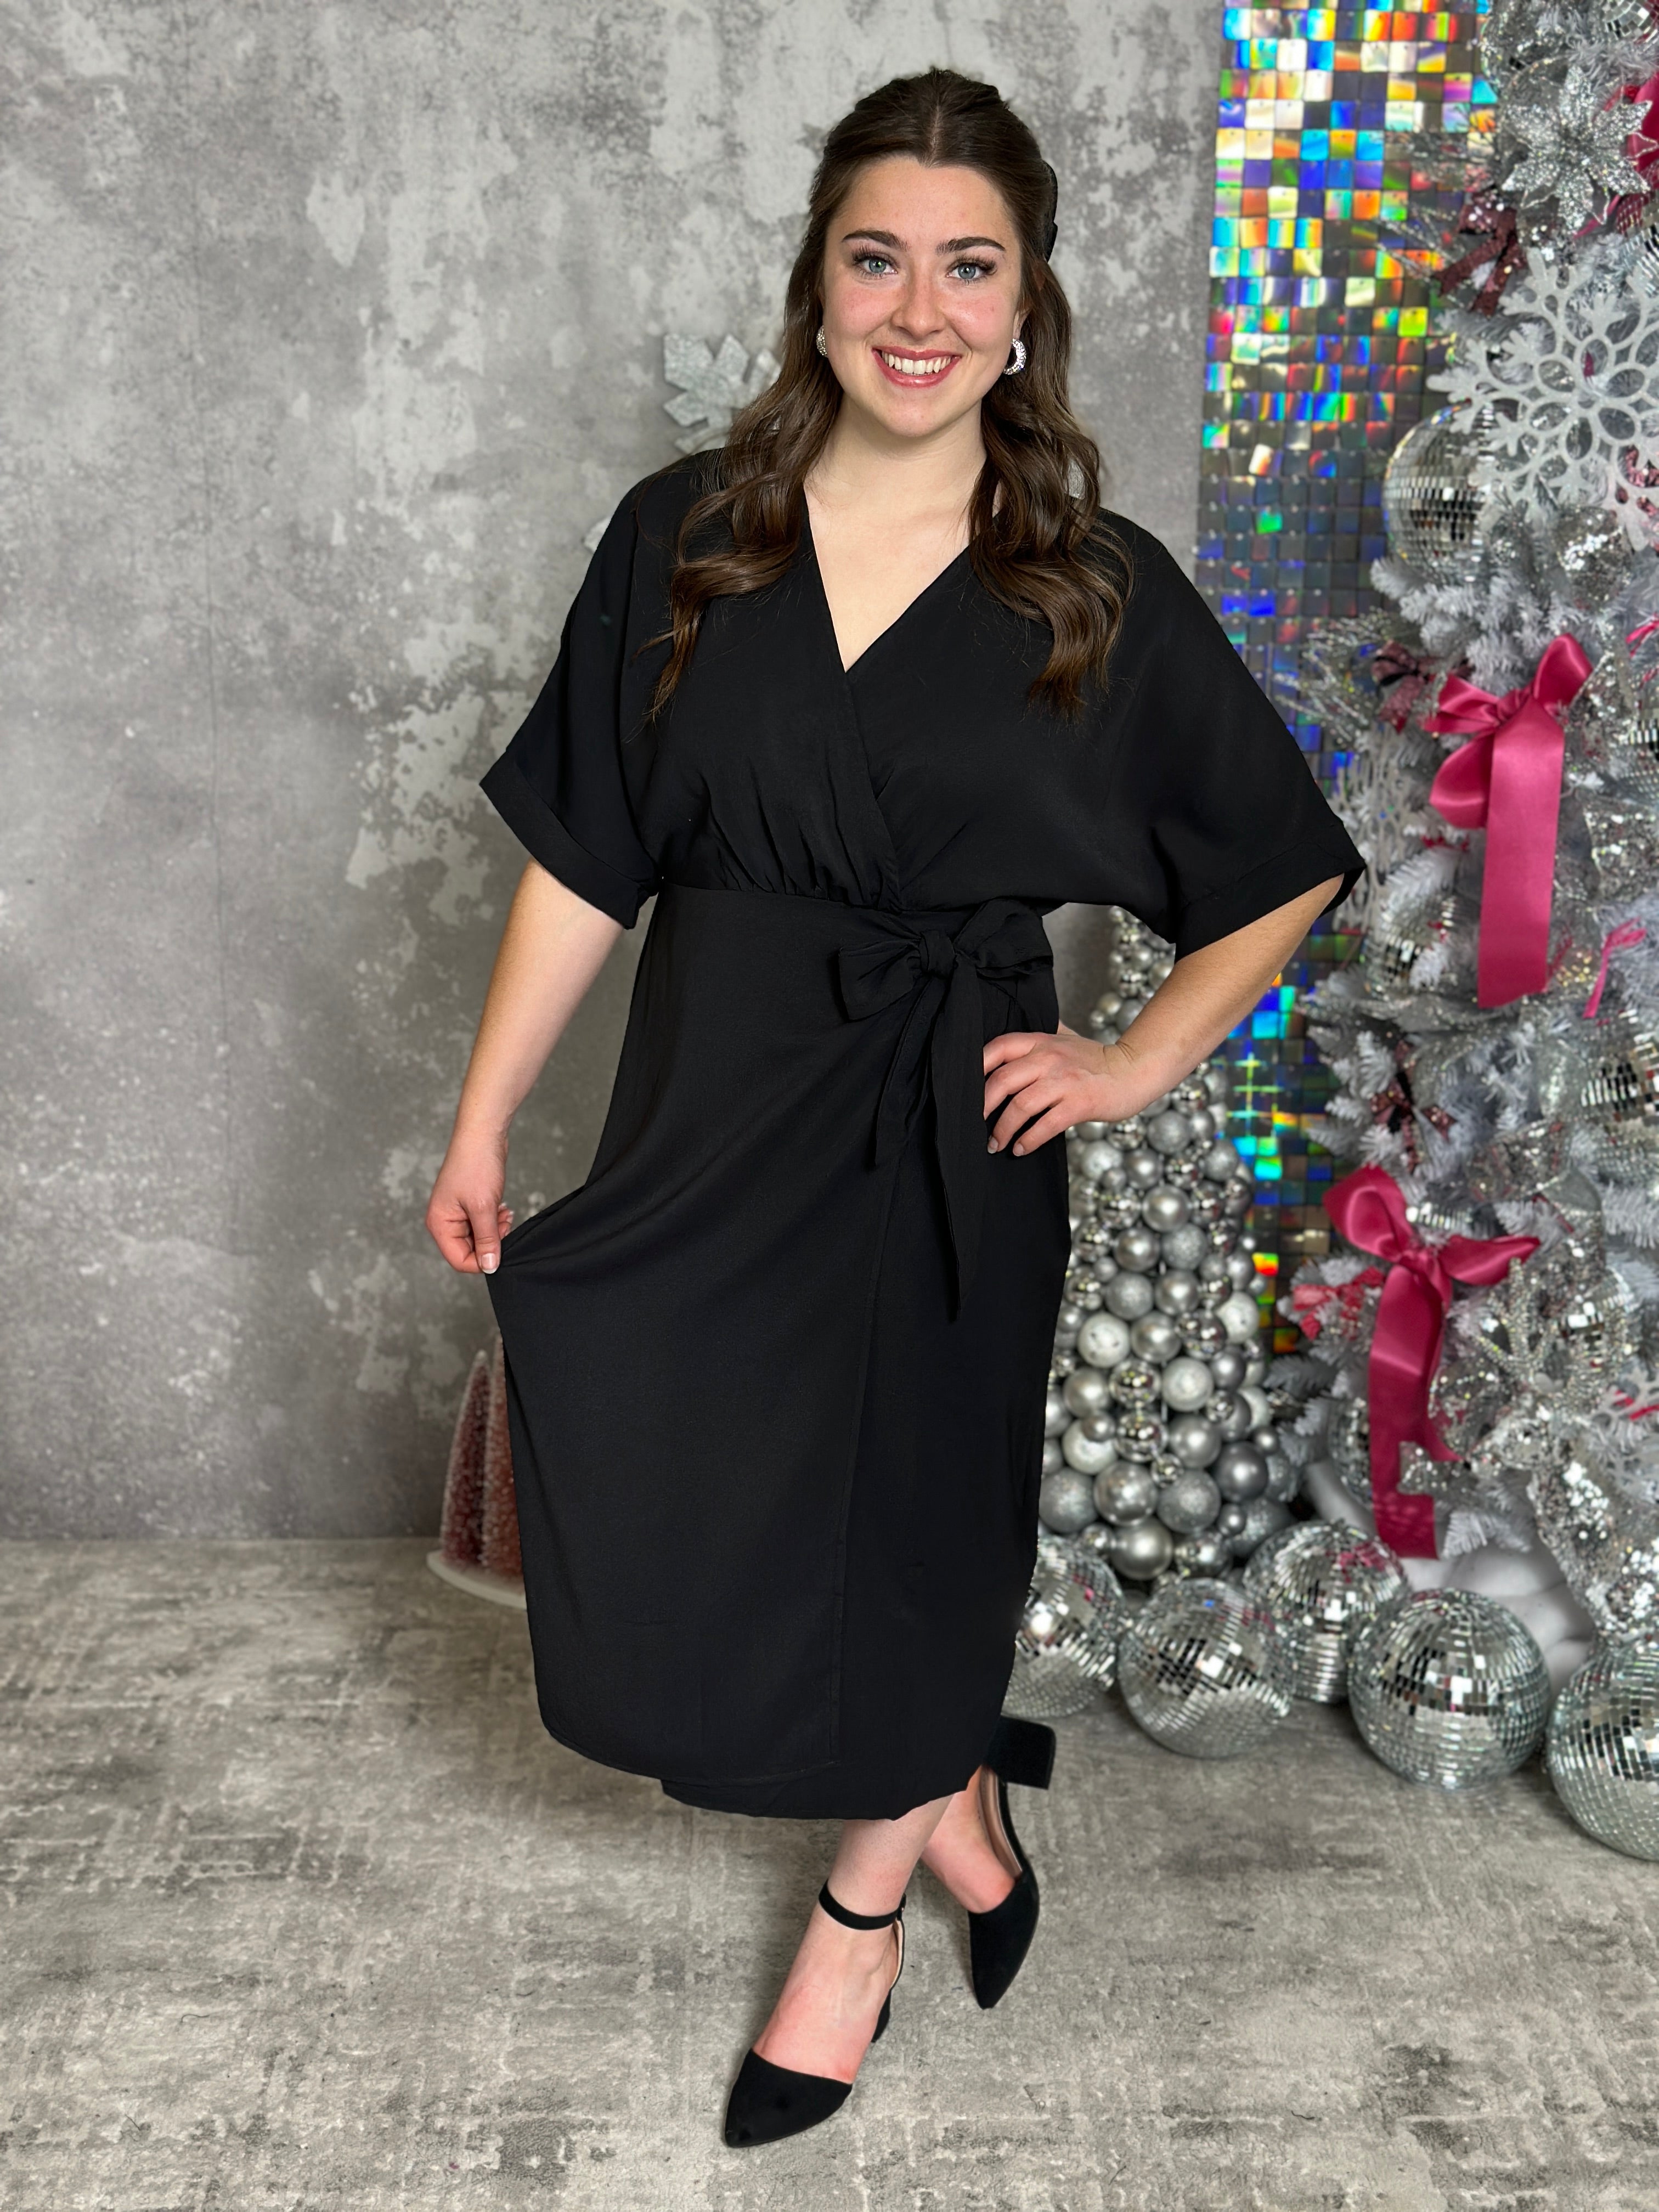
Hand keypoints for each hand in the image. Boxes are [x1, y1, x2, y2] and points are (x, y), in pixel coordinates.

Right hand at [426, 1129, 514, 1273]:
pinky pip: (482, 1224)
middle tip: (504, 1225)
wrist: (482, 1134)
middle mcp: (444, 1220)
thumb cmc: (476, 1164)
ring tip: (504, 1214)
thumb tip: (490, 1266)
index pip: (458, 1260)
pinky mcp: (468, 1204)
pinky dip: (494, 1220)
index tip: (501, 1251)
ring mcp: (456, 1212)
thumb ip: (487, 1240)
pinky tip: (502, 1209)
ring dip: (494, 1231)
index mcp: (439, 1223)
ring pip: (478, 1237)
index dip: (481, 1261)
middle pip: (468, 1250)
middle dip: (490, 1243)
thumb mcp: (484, 1208)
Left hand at [982, 1022, 1163, 1155]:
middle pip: (1002, 1080)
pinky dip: (1029, 1140)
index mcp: (1041, 1042)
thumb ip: (1040, 1035)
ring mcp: (1065, 1081)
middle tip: (974, 1125)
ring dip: (1002, 1129)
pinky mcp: (1079, 1103)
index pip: (998, 1047)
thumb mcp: (1066, 1038)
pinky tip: (1021, 1148)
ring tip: (995, 1143)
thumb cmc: (1095, 1059)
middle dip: (982, 1107)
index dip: (976, 1067)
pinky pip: (1046, 1124)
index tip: (964, 1090)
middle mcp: (1049, 1058)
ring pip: (1020, 1106)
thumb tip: (1009, 1036)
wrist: (1134, 1070)